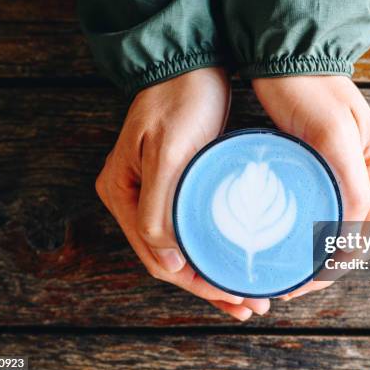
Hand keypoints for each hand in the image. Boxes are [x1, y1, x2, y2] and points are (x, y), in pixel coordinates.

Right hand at [96, 68, 269, 319]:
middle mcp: (133, 201)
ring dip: (213, 275)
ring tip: (245, 297)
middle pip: (171, 260)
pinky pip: (192, 231)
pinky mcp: (174, 188)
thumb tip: (166, 263)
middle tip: (246, 305)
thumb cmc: (180, 101)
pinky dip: (212, 251)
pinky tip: (232, 263)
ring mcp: (152, 196)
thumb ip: (158, 210)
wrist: (192, 64)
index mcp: (122, 194)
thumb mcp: (169, 153)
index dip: (196, 282)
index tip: (231, 295)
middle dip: (208, 286)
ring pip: (183, 251)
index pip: (158, 257)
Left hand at [252, 76, 369, 299]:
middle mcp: (369, 175)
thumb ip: (351, 182)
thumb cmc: (308, 90)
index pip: (365, 232)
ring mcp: (348, 173)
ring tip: (288, 274)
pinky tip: (289, 245)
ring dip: (317, 255)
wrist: (286, 60)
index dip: (336, 265)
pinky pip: (323, 211)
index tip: (304, 283)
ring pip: (338, 228)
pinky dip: (309, 234)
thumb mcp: (332, 135)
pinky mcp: (326, 169)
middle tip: (290, 286)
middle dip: (325, 267)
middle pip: (353, 236)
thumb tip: (353, 232)